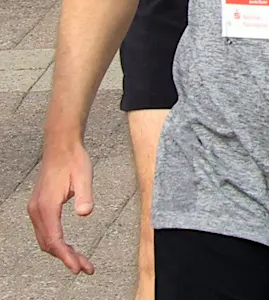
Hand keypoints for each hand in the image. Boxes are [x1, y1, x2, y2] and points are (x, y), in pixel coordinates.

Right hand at [28, 136, 95, 274]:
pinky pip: (46, 231)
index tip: (78, 268)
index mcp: (46, 207)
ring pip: (46, 240)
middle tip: (85, 267)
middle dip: (66, 258)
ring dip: (61, 252)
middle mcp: (37, 211)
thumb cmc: (74, 160)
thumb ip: (84, 195)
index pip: (55, 240)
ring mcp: (36, 209)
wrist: (61, 145)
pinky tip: (68, 246)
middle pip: (49, 244)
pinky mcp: (39, 207)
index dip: (66, 256)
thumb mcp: (84, 176)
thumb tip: (85, 213)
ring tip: (80, 261)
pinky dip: (56, 242)